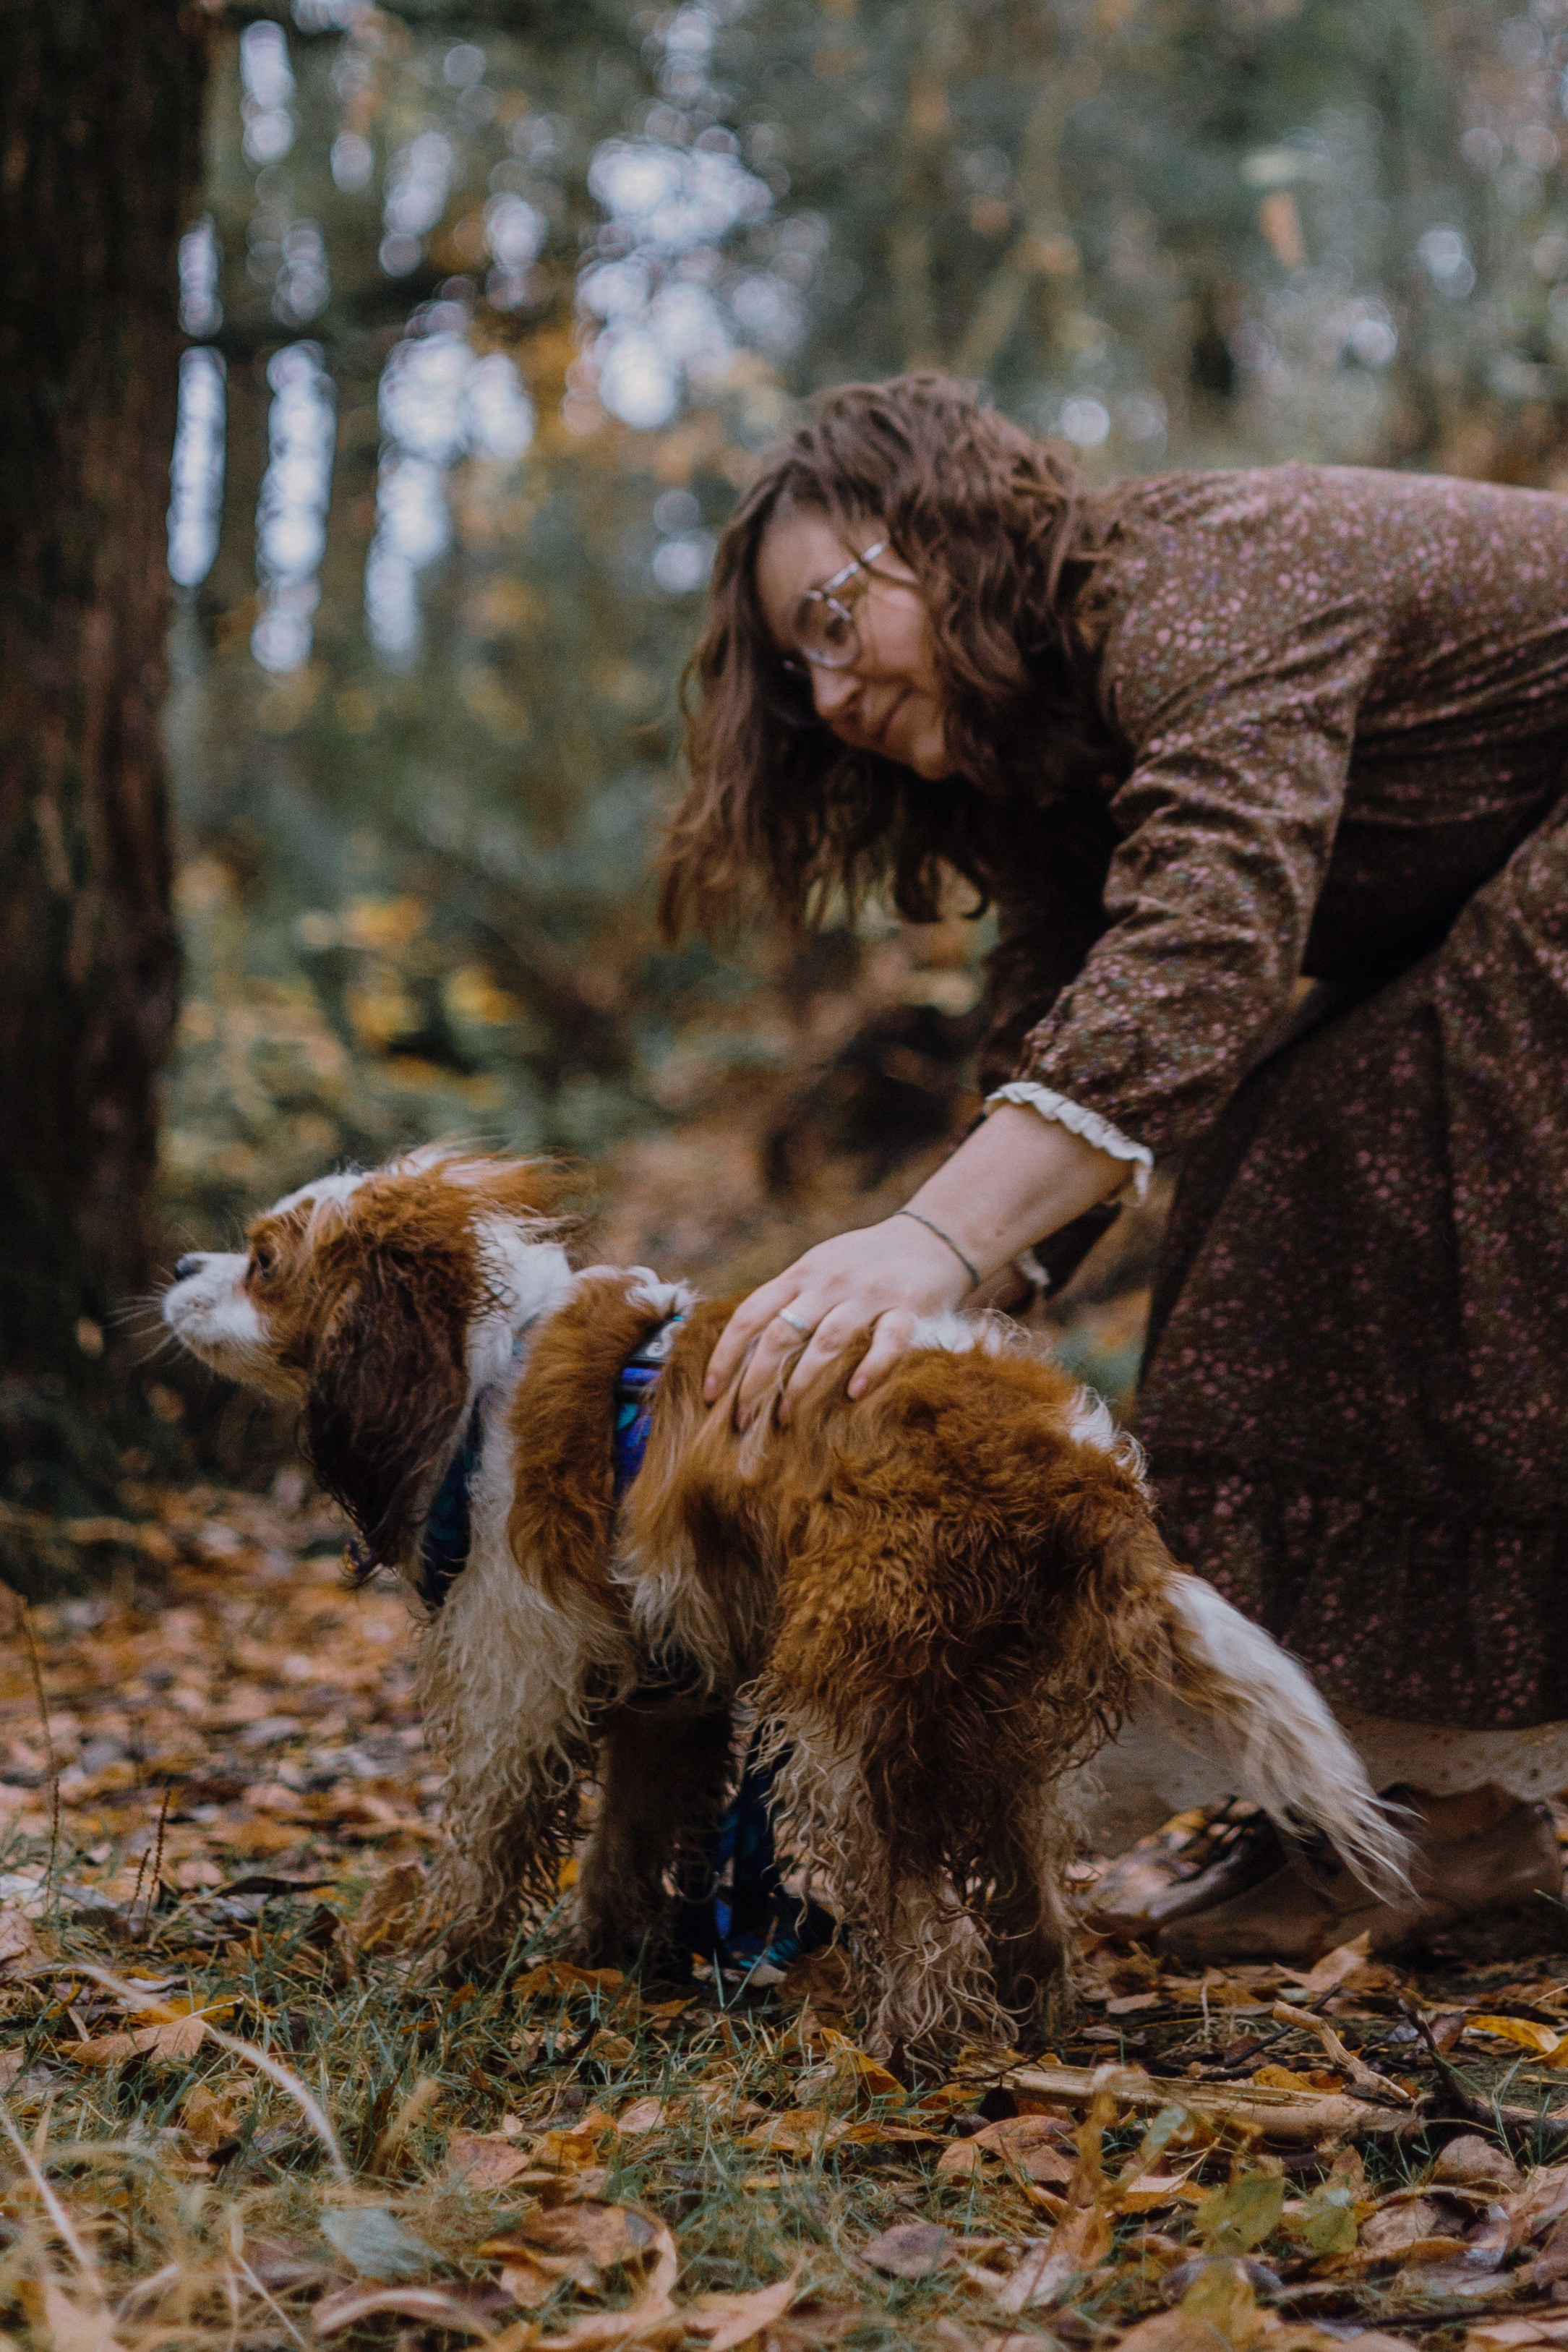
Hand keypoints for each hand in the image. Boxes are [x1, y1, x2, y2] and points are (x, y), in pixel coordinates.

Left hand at [703, 1216, 972, 1427]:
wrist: (932, 1237)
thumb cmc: (865, 1263)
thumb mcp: (818, 1269)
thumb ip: (787, 1301)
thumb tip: (742, 1350)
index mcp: (801, 1275)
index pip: (751, 1315)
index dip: (725, 1355)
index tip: (710, 1392)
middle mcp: (829, 1283)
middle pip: (780, 1335)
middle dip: (755, 1381)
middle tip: (742, 1419)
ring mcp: (869, 1295)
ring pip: (826, 1341)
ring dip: (801, 1384)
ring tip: (785, 1420)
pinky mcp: (909, 1308)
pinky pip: (888, 1342)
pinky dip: (870, 1369)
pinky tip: (854, 1395)